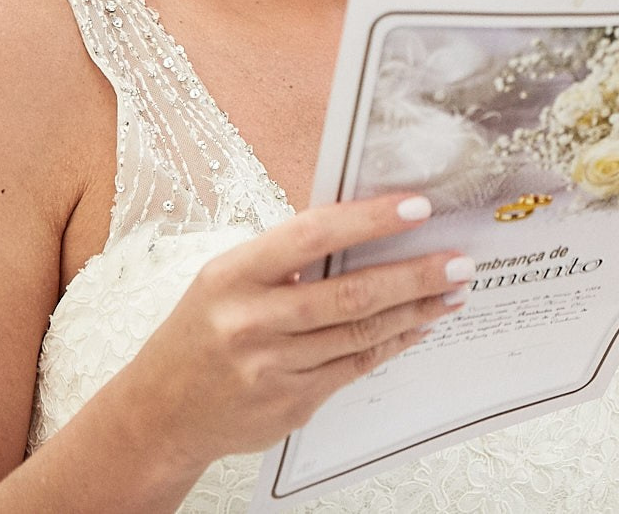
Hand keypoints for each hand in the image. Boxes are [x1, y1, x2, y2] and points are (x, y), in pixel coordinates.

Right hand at [114, 193, 468, 474]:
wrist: (159, 413)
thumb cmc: (202, 331)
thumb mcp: (228, 279)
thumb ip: (289, 257)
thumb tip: (371, 226)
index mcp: (232, 276)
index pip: (311, 236)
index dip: (369, 219)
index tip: (418, 206)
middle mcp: (249, 323)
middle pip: (350, 295)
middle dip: (415, 275)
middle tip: (459, 261)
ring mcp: (271, 368)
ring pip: (361, 334)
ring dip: (416, 310)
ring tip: (452, 290)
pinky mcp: (290, 404)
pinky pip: (356, 367)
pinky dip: (394, 342)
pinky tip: (419, 325)